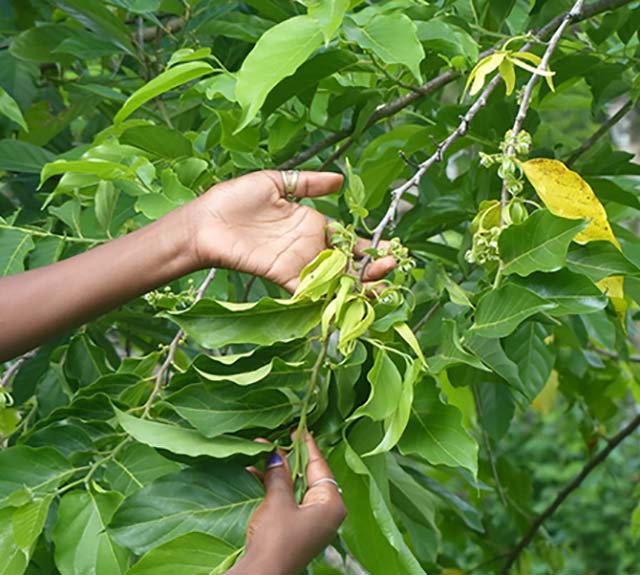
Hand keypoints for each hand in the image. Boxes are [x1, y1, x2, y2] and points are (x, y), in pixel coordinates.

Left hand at [188, 170, 395, 290]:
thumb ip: (308, 183)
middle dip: (371, 268)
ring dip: (357, 285)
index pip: (347, 237)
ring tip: (380, 287)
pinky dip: (327, 297)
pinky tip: (347, 301)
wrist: (207, 220)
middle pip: (347, 262)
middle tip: (391, 268)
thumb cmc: (236, 199)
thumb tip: (340, 181)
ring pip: (334, 278)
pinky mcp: (283, 275)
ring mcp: (298, 263)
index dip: (368, 245)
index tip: (389, 248)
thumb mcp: (277, 182)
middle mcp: (309, 247)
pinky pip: (309, 290)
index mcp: (310, 224)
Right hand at [227, 432, 345, 574]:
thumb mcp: (278, 500)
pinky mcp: (297, 529)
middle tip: (278, 438)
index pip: (320, 465)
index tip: (298, 428)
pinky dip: (274, 488)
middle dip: (290, 457)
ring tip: (263, 452)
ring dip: (278, 472)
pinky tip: (256, 473)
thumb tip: (276, 452)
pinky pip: (288, 500)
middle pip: (309, 475)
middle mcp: (326, 512)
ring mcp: (312, 522)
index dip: (307, 445)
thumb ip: (280, 473)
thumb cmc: (276, 539)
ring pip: (297, 487)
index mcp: (332, 504)